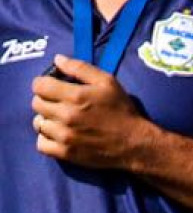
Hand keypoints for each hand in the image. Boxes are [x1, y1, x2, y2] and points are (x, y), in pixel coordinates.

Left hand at [32, 56, 152, 167]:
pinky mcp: (66, 153)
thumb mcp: (108, 83)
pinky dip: (46, 139)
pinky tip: (58, 136)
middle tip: (59, 104)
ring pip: (38, 123)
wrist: (136, 145)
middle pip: (36, 103)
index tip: (53, 88)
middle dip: (46, 100)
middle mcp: (66, 115)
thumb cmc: (123, 111)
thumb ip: (81, 68)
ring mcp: (65, 136)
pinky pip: (41, 144)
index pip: (39, 85)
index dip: (44, 84)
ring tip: (59, 121)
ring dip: (47, 120)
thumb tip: (58, 59)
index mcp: (75, 96)